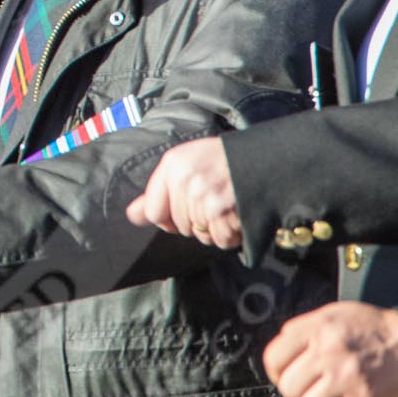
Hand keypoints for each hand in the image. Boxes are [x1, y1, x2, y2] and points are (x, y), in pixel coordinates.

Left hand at [126, 136, 241, 248]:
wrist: (266, 157)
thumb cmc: (223, 161)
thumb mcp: (186, 164)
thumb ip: (156, 192)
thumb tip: (132, 216)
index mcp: (173, 164)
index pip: (154, 212)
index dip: (168, 219)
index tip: (184, 211)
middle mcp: (185, 178)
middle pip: (179, 227)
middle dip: (196, 222)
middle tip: (214, 202)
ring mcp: (204, 195)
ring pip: (200, 235)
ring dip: (215, 229)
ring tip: (228, 206)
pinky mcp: (223, 210)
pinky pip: (220, 239)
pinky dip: (231, 234)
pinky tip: (238, 215)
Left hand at [264, 302, 397, 396]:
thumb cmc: (375, 329)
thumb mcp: (335, 314)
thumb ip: (304, 330)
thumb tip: (279, 356)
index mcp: (317, 328)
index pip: (273, 357)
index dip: (277, 372)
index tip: (288, 376)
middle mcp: (328, 352)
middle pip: (288, 388)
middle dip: (300, 392)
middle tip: (317, 389)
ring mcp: (346, 378)